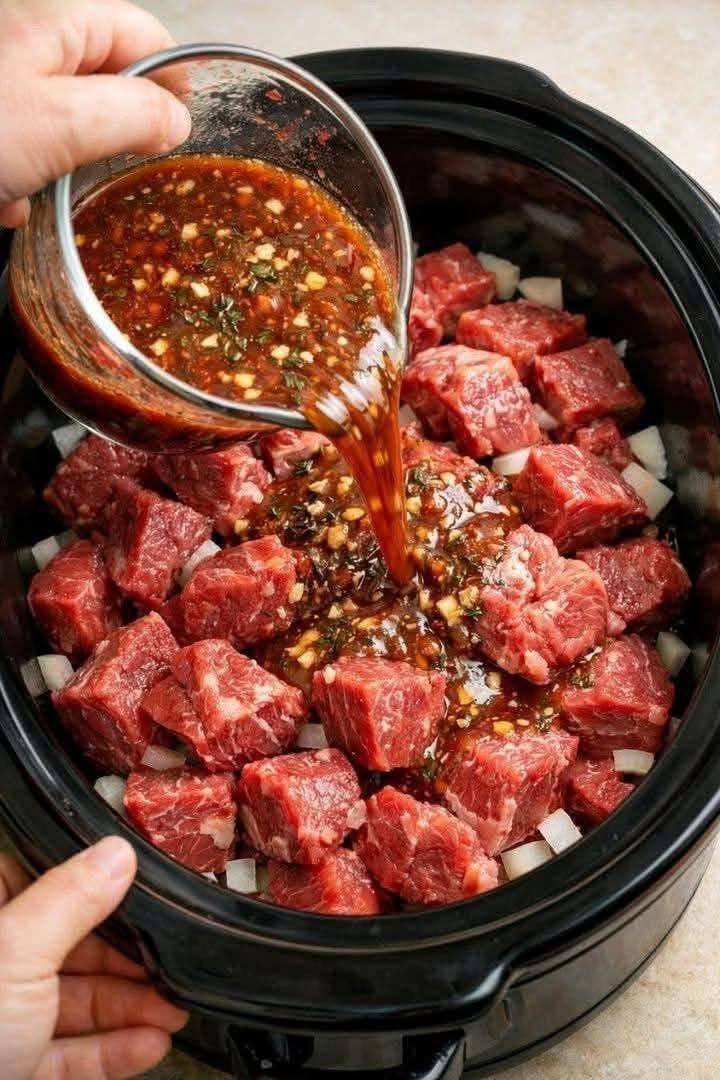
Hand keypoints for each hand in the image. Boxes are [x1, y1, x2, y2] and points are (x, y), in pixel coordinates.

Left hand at [0, 0, 190, 226]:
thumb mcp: (62, 121)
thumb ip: (133, 114)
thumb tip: (178, 121)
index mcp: (53, 24)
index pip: (140, 32)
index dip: (173, 73)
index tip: (190, 120)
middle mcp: (26, 48)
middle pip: (103, 81)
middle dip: (115, 131)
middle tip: (127, 168)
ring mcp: (5, 91)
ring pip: (60, 126)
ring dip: (63, 167)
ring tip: (53, 191)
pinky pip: (20, 153)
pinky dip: (22, 183)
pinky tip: (12, 203)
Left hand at [0, 836, 187, 1078]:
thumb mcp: (14, 952)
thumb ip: (70, 899)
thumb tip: (115, 853)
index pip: (42, 882)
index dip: (95, 887)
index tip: (145, 891)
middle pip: (67, 945)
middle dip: (125, 959)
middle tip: (170, 962)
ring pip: (72, 1002)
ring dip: (128, 1007)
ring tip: (175, 1008)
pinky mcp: (11, 1071)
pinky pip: (67, 1055)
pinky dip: (110, 1051)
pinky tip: (150, 1045)